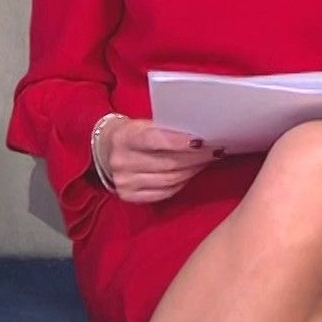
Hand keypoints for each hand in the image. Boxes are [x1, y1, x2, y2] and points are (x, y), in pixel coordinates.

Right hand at [96, 117, 218, 203]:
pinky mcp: (129, 196)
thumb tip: (200, 136)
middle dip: (195, 158)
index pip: (153, 140)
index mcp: (123, 138)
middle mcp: (121, 161)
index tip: (201, 141)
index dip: (179, 142)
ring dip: (192, 170)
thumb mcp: (143, 124)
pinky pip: (164, 193)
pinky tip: (189, 174)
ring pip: (169, 180)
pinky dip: (181, 183)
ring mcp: (124, 182)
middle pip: (167, 163)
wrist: (107, 150)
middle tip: (214, 151)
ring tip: (205, 161)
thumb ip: (165, 129)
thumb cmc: (133, 134)